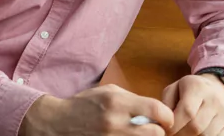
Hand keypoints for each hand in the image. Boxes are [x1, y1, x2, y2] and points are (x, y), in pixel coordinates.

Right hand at [20, 85, 173, 135]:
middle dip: (157, 131)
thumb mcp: (107, 92)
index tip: (165, 119)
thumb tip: (156, 110)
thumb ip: (132, 99)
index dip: (166, 116)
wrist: (57, 123)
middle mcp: (115, 122)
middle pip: (156, 133)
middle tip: (153, 130)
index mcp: (116, 102)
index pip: (157, 110)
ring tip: (139, 134)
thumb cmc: (84, 105)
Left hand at [161, 75, 223, 135]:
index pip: (186, 111)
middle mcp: (215, 98)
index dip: (174, 125)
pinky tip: (200, 133)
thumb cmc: (189, 92)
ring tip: (187, 132)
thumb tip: (164, 123)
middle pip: (196, 126)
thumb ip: (165, 104)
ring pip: (207, 135)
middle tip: (175, 133)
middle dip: (182, 134)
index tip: (167, 130)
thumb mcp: (174, 90)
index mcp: (197, 87)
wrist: (216, 88)